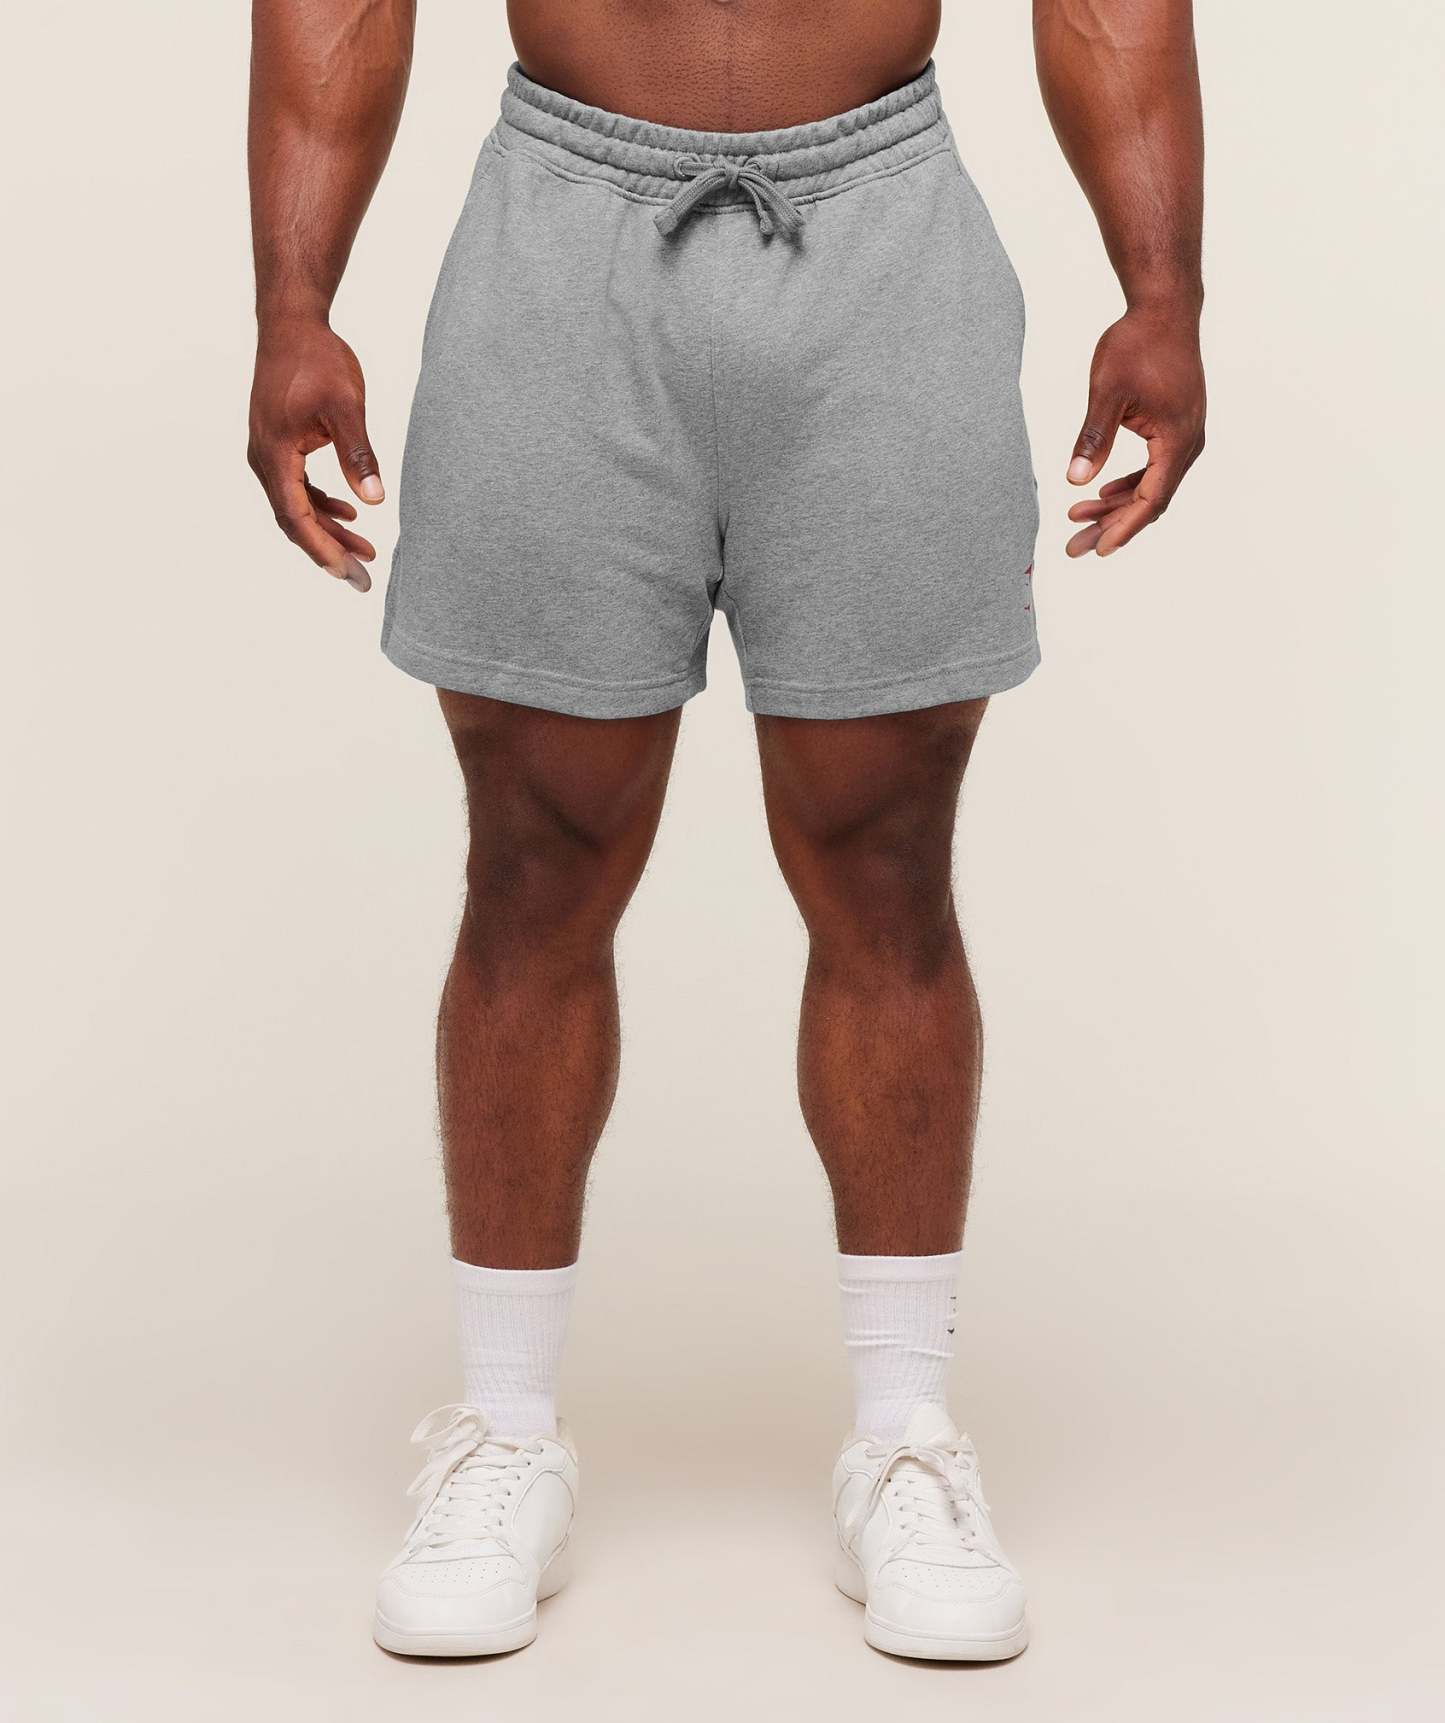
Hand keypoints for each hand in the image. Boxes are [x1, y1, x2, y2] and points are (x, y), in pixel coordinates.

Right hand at [247, 319, 382, 590]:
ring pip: (297, 506)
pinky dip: (322, 505)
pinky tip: (351, 515)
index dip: (322, 549)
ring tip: (366, 552)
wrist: (290, 324)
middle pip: (295, 520)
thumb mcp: (346, 406)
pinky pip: (297, 488)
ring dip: (329, 530)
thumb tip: (375, 500)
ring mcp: (269, 453)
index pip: (296, 516)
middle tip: (363, 580)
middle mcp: (264, 458)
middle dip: (329, 551)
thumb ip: (359, 452)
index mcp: (275, 454)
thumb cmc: (316, 359)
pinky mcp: (279, 445)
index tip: (348, 574)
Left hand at [1064, 307, 1205, 556]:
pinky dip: (1126, 484)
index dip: (1123, 528)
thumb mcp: (1107, 392)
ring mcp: (1184, 435)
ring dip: (1115, 505)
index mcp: (1177, 440)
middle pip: (1149, 500)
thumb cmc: (1137, 344)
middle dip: (1111, 525)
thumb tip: (1075, 480)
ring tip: (1077, 519)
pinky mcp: (1175, 427)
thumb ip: (1093, 438)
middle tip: (1074, 546)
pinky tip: (1101, 492)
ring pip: (1150, 486)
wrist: (1164, 309)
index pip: (1150, 499)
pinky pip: (1153, 468)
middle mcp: (1187, 443)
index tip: (1098, 550)